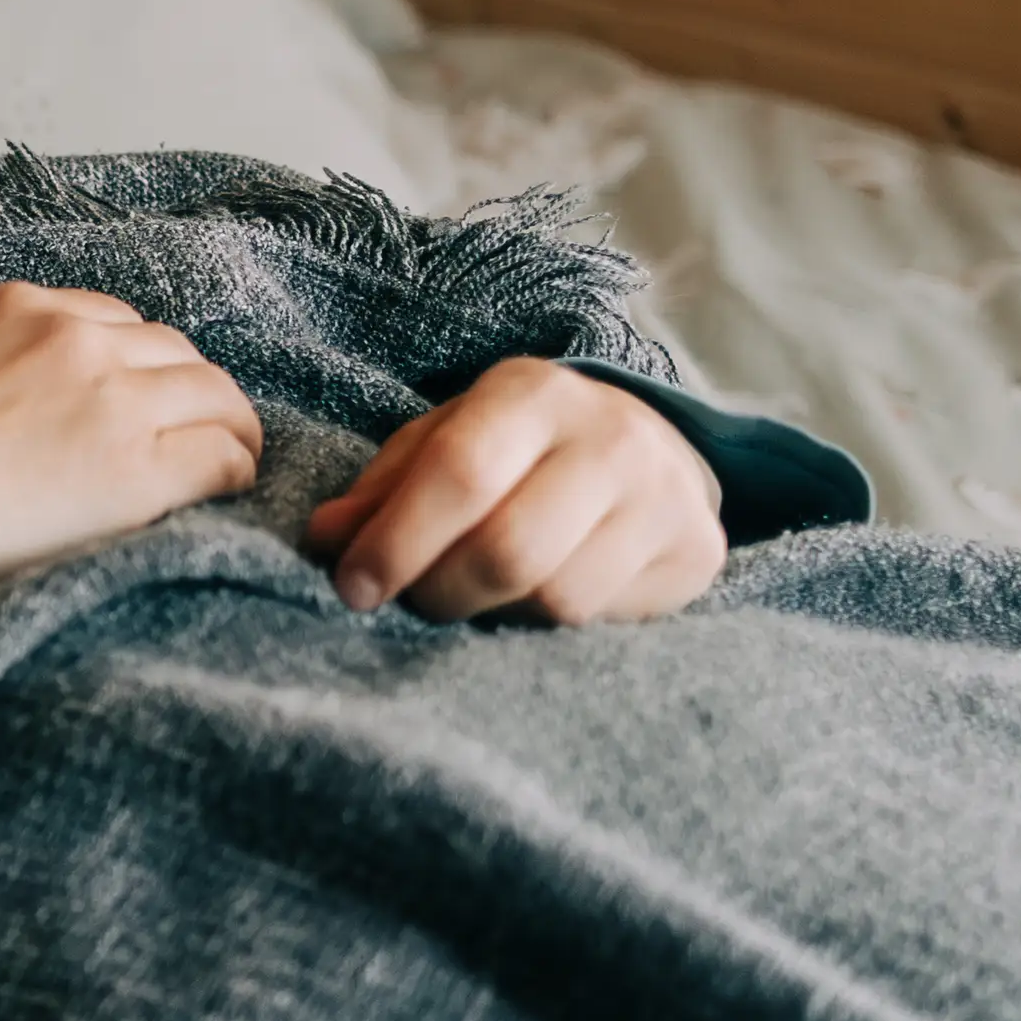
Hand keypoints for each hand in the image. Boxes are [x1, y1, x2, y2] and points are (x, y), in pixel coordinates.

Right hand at [0, 282, 266, 620]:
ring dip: (226, 425)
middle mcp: (72, 338)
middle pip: (172, 350)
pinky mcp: (138, 468)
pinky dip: (234, 469)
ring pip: (214, 395)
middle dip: (186, 389)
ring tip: (229, 458)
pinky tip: (226, 490)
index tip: (137, 398)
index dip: (134, 363)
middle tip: (197, 430)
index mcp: (15, 307)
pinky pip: (221, 454)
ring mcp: (111, 400)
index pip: (111, 320)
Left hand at [303, 358, 724, 625]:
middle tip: (412, 601)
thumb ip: (382, 490)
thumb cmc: (518, 450)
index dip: (397, 541)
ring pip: (557, 598)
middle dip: (440, 592)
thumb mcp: (443, 444)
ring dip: (492, 615)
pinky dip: (544, 626)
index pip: (461, 473)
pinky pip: (601, 620)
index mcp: (532, 394)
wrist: (646, 449)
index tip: (353, 587)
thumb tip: (325, 538)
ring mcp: (664, 494)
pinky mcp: (695, 550)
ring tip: (471, 599)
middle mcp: (609, 436)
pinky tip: (527, 603)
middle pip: (509, 549)